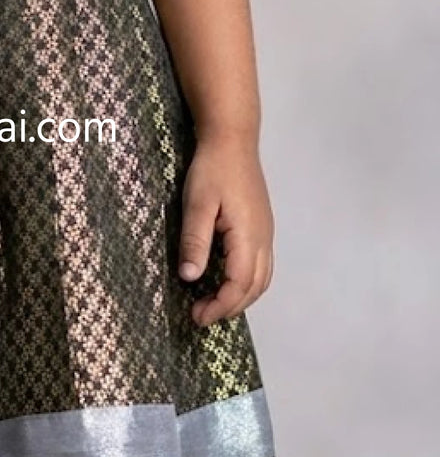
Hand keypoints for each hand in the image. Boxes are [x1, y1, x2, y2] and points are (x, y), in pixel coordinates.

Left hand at [178, 138, 274, 325]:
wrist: (232, 140)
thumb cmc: (212, 169)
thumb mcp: (196, 204)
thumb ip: (195, 241)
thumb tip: (190, 277)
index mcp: (248, 237)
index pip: (239, 285)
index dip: (219, 305)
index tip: (196, 316)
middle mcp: (264, 239)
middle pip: (254, 287)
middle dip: (229, 307)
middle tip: (201, 315)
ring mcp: (266, 233)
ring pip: (261, 278)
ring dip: (240, 297)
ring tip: (213, 303)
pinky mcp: (262, 226)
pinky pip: (261, 265)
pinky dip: (246, 281)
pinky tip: (225, 279)